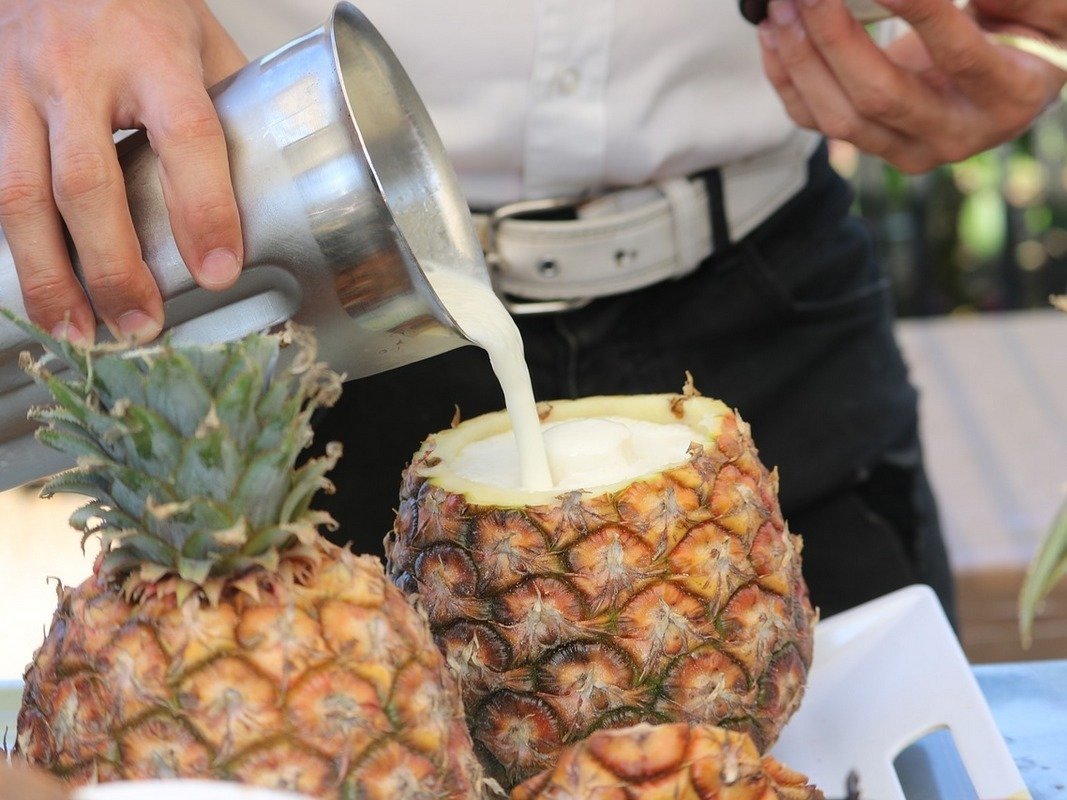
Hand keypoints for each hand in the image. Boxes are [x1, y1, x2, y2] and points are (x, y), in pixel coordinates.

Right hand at [0, 0, 246, 342]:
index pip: (187, 137)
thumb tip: (273, 186)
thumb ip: (230, 107)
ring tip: (78, 331)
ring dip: (51, 275)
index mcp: (153, 53)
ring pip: (22, 195)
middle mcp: (78, 70)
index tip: (219, 270)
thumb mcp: (200, 38)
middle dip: (115, 265)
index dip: (205, 209)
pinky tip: (42, 294)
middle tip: (141, 324)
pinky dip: (20, 252)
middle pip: (89, 181)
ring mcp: (20, 87)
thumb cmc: (139, 1)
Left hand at [757, 0, 1066, 173]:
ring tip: (780, 7)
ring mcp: (909, 150)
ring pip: (839, 119)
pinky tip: (773, 36)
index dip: (920, 12)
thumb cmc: (1030, 29)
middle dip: (834, 39)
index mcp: (1009, 96)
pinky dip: (786, 79)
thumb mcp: (1046, 7)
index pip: (959, 55)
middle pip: (880, 97)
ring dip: (801, 59)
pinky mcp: (873, 147)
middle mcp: (956, 136)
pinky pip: (816, 122)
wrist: (1016, 75)